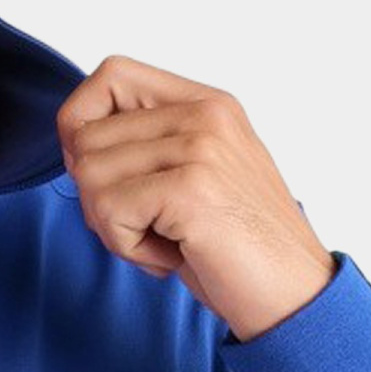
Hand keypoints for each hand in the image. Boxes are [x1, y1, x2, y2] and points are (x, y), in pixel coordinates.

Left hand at [55, 55, 337, 339]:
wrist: (295, 296)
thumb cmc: (240, 250)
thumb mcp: (196, 179)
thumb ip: (150, 148)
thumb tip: (75, 143)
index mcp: (207, 105)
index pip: (111, 75)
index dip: (82, 125)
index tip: (105, 176)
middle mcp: (205, 115)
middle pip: (86, 134)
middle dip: (96, 194)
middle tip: (144, 228)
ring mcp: (200, 148)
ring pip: (89, 174)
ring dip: (113, 226)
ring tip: (164, 243)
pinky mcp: (191, 189)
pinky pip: (109, 211)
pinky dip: (128, 248)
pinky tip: (171, 258)